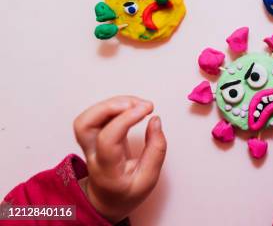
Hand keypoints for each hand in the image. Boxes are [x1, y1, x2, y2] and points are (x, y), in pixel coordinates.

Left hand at [73, 96, 166, 222]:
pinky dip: (115, 105)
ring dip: (113, 103)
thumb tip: (155, 120)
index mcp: (106, 170)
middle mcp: (91, 155)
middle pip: (85, 123)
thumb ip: (156, 150)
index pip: (107, 138)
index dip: (126, 119)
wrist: (107, 200)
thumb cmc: (126, 192)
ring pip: (88, 116)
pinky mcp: (93, 135)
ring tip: (137, 104)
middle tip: (138, 104)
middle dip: (111, 106)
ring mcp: (88, 144)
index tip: (147, 110)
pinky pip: (96, 114)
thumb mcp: (148, 179)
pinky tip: (131, 108)